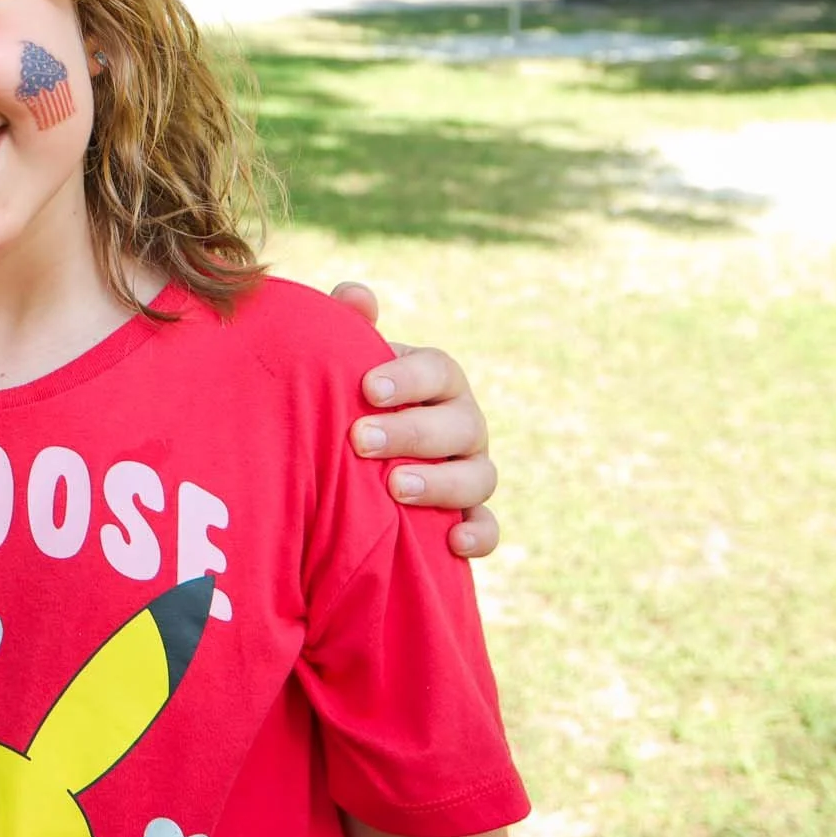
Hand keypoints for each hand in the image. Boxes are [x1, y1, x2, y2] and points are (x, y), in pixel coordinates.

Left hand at [333, 282, 498, 559]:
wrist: (354, 453)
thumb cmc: (350, 398)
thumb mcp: (347, 362)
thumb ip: (350, 326)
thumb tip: (354, 295)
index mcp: (436, 380)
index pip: (438, 370)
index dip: (409, 378)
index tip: (367, 388)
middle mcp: (463, 422)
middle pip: (459, 425)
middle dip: (412, 433)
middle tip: (362, 440)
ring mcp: (471, 470)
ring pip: (478, 477)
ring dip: (441, 483)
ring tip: (395, 488)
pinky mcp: (470, 516)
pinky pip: (488, 528)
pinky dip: (478, 534)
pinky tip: (451, 541)